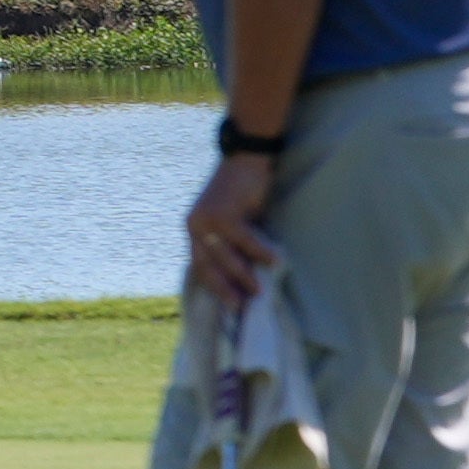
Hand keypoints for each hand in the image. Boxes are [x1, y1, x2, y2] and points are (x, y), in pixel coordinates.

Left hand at [184, 152, 277, 303]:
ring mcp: (207, 220)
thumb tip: (247, 276)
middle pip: (207, 267)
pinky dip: (260, 253)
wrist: (246, 159)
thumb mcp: (234, 222)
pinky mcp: (224, 214)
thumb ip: (234, 245)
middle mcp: (195, 226)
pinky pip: (244, 241)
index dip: (214, 287)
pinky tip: (274, 262)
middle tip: (240, 309)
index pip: (200, 266)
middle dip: (224, 290)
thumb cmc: (244, 193)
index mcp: (194, 230)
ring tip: (258, 292)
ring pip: (226, 258)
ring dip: (243, 277)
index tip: (229, 307)